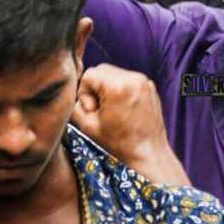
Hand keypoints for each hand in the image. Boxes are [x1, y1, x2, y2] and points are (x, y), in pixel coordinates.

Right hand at [71, 64, 189, 185]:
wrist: (148, 153)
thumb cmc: (119, 143)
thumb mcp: (87, 126)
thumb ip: (75, 106)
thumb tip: (74, 95)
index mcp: (118, 86)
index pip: (89, 74)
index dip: (85, 93)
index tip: (93, 110)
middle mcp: (133, 78)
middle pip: (102, 70)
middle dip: (96, 88)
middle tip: (101, 110)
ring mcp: (144, 81)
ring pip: (114, 73)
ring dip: (108, 88)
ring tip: (113, 110)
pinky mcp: (150, 86)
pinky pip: (128, 79)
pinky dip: (122, 90)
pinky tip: (124, 109)